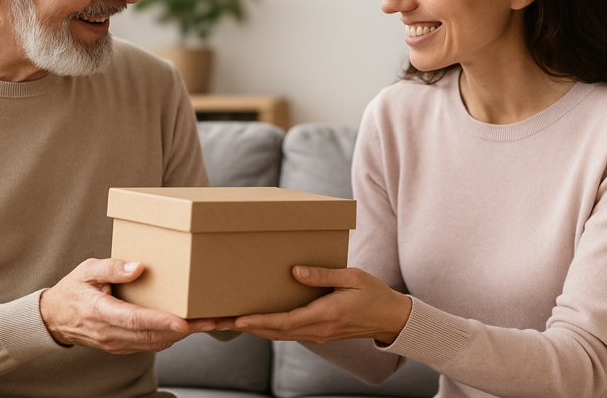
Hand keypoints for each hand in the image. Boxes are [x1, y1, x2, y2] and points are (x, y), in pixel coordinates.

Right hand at [40, 258, 217, 353]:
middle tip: (210, 321)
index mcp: (100, 311)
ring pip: (152, 344)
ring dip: (180, 336)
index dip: (160, 322)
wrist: (54, 318)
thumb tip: (138, 267)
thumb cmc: (73, 289)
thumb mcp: (87, 270)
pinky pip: (147, 345)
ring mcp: (115, 344)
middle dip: (183, 331)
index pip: (135, 320)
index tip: (184, 322)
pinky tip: (185, 328)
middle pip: (150, 336)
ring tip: (206, 324)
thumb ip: (112, 267)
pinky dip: (168, 338)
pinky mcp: (120, 347)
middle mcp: (109, 333)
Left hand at [221, 266, 411, 344]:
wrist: (392, 319)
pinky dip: (266, 328)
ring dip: (251, 329)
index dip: (259, 321)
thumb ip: (324, 275)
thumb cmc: (374, 294)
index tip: (237, 319)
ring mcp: (316, 335)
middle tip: (215, 322)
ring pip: (277, 335)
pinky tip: (253, 321)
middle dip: (243, 327)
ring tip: (225, 322)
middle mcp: (317, 330)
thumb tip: (296, 271)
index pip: (284, 322)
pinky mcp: (317, 333)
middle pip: (273, 332)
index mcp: (324, 316)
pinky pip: (286, 333)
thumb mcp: (353, 278)